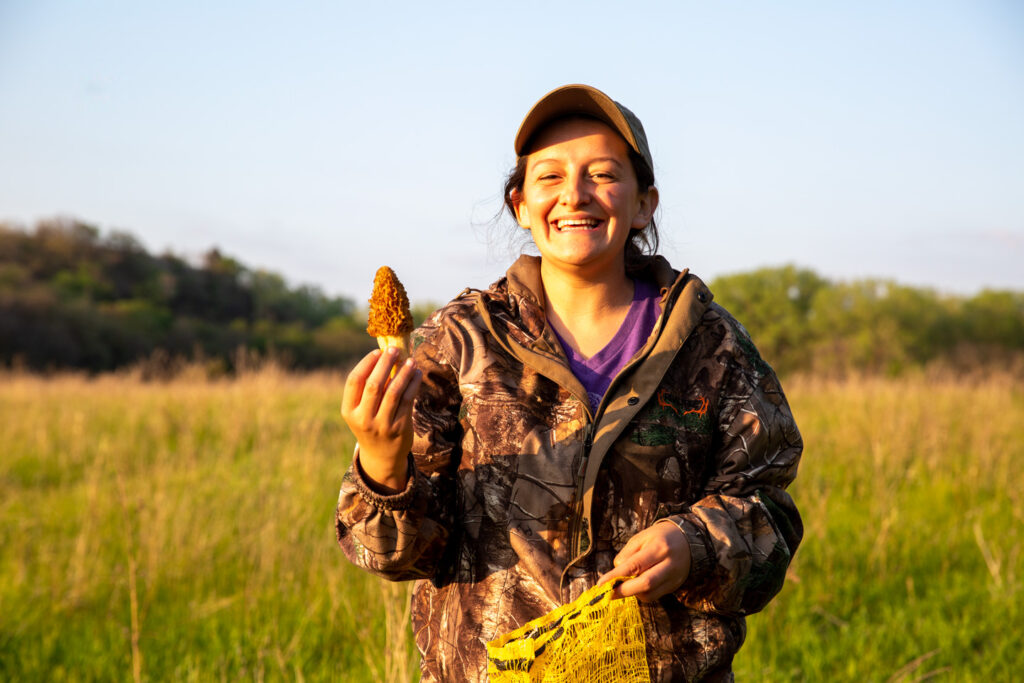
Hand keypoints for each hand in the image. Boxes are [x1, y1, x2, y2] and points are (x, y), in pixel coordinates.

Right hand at [341, 347, 422, 492]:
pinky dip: (412, 384)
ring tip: (410, 360)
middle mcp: (363, 419)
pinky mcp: (399, 428)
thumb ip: (368, 389)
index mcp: (349, 411)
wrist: (381, 456)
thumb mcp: (362, 411)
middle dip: (385, 364)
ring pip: (394, 392)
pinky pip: (408, 400)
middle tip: (394, 350)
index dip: (366, 363)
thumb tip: (386, 356)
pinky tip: (416, 373)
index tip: (377, 352)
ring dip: (403, 372)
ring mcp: (382, 425)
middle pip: (374, 384)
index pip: (354, 381)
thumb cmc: (371, 424)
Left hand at [597, 520, 691, 601]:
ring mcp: (674, 577)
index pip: (635, 565)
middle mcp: (669, 564)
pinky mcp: (675, 586)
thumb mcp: (642, 537)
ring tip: (624, 585)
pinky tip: (637, 585)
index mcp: (659, 547)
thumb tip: (616, 572)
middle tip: (608, 593)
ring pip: (650, 594)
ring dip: (632, 593)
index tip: (601, 584)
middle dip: (624, 591)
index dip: (616, 576)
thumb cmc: (660, 537)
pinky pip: (655, 596)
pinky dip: (642, 594)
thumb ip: (627, 554)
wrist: (689, 540)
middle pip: (645, 584)